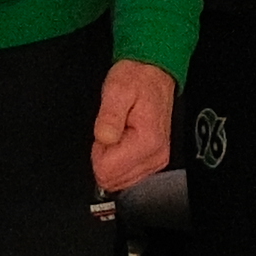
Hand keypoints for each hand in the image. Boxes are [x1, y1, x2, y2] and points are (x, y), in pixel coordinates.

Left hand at [85, 57, 175, 193]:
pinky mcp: (155, 160)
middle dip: (105, 156)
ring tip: (119, 132)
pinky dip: (121, 159)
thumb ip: (109, 116)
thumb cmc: (137, 79)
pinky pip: (128, 175)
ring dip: (113, 158)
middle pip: (113, 179)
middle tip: (112, 130)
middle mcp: (156, 155)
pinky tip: (125, 139)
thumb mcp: (116, 89)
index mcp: (147, 141)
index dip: (98, 150)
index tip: (106, 130)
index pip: (107, 170)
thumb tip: (104, 138)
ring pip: (119, 180)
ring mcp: (157, 160)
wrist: (153, 74)